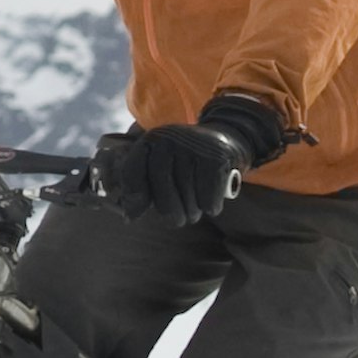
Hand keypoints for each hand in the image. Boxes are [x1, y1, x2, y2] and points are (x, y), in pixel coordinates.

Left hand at [95, 95, 296, 225]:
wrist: (228, 139)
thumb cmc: (188, 162)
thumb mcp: (162, 165)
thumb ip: (142, 187)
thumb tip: (129, 217)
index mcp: (151, 141)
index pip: (131, 174)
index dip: (135, 198)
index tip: (138, 213)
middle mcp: (169, 140)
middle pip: (163, 197)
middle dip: (173, 213)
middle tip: (180, 218)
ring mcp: (193, 148)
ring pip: (187, 201)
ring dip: (194, 212)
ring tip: (197, 206)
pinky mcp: (215, 158)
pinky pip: (207, 199)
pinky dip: (211, 206)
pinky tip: (212, 201)